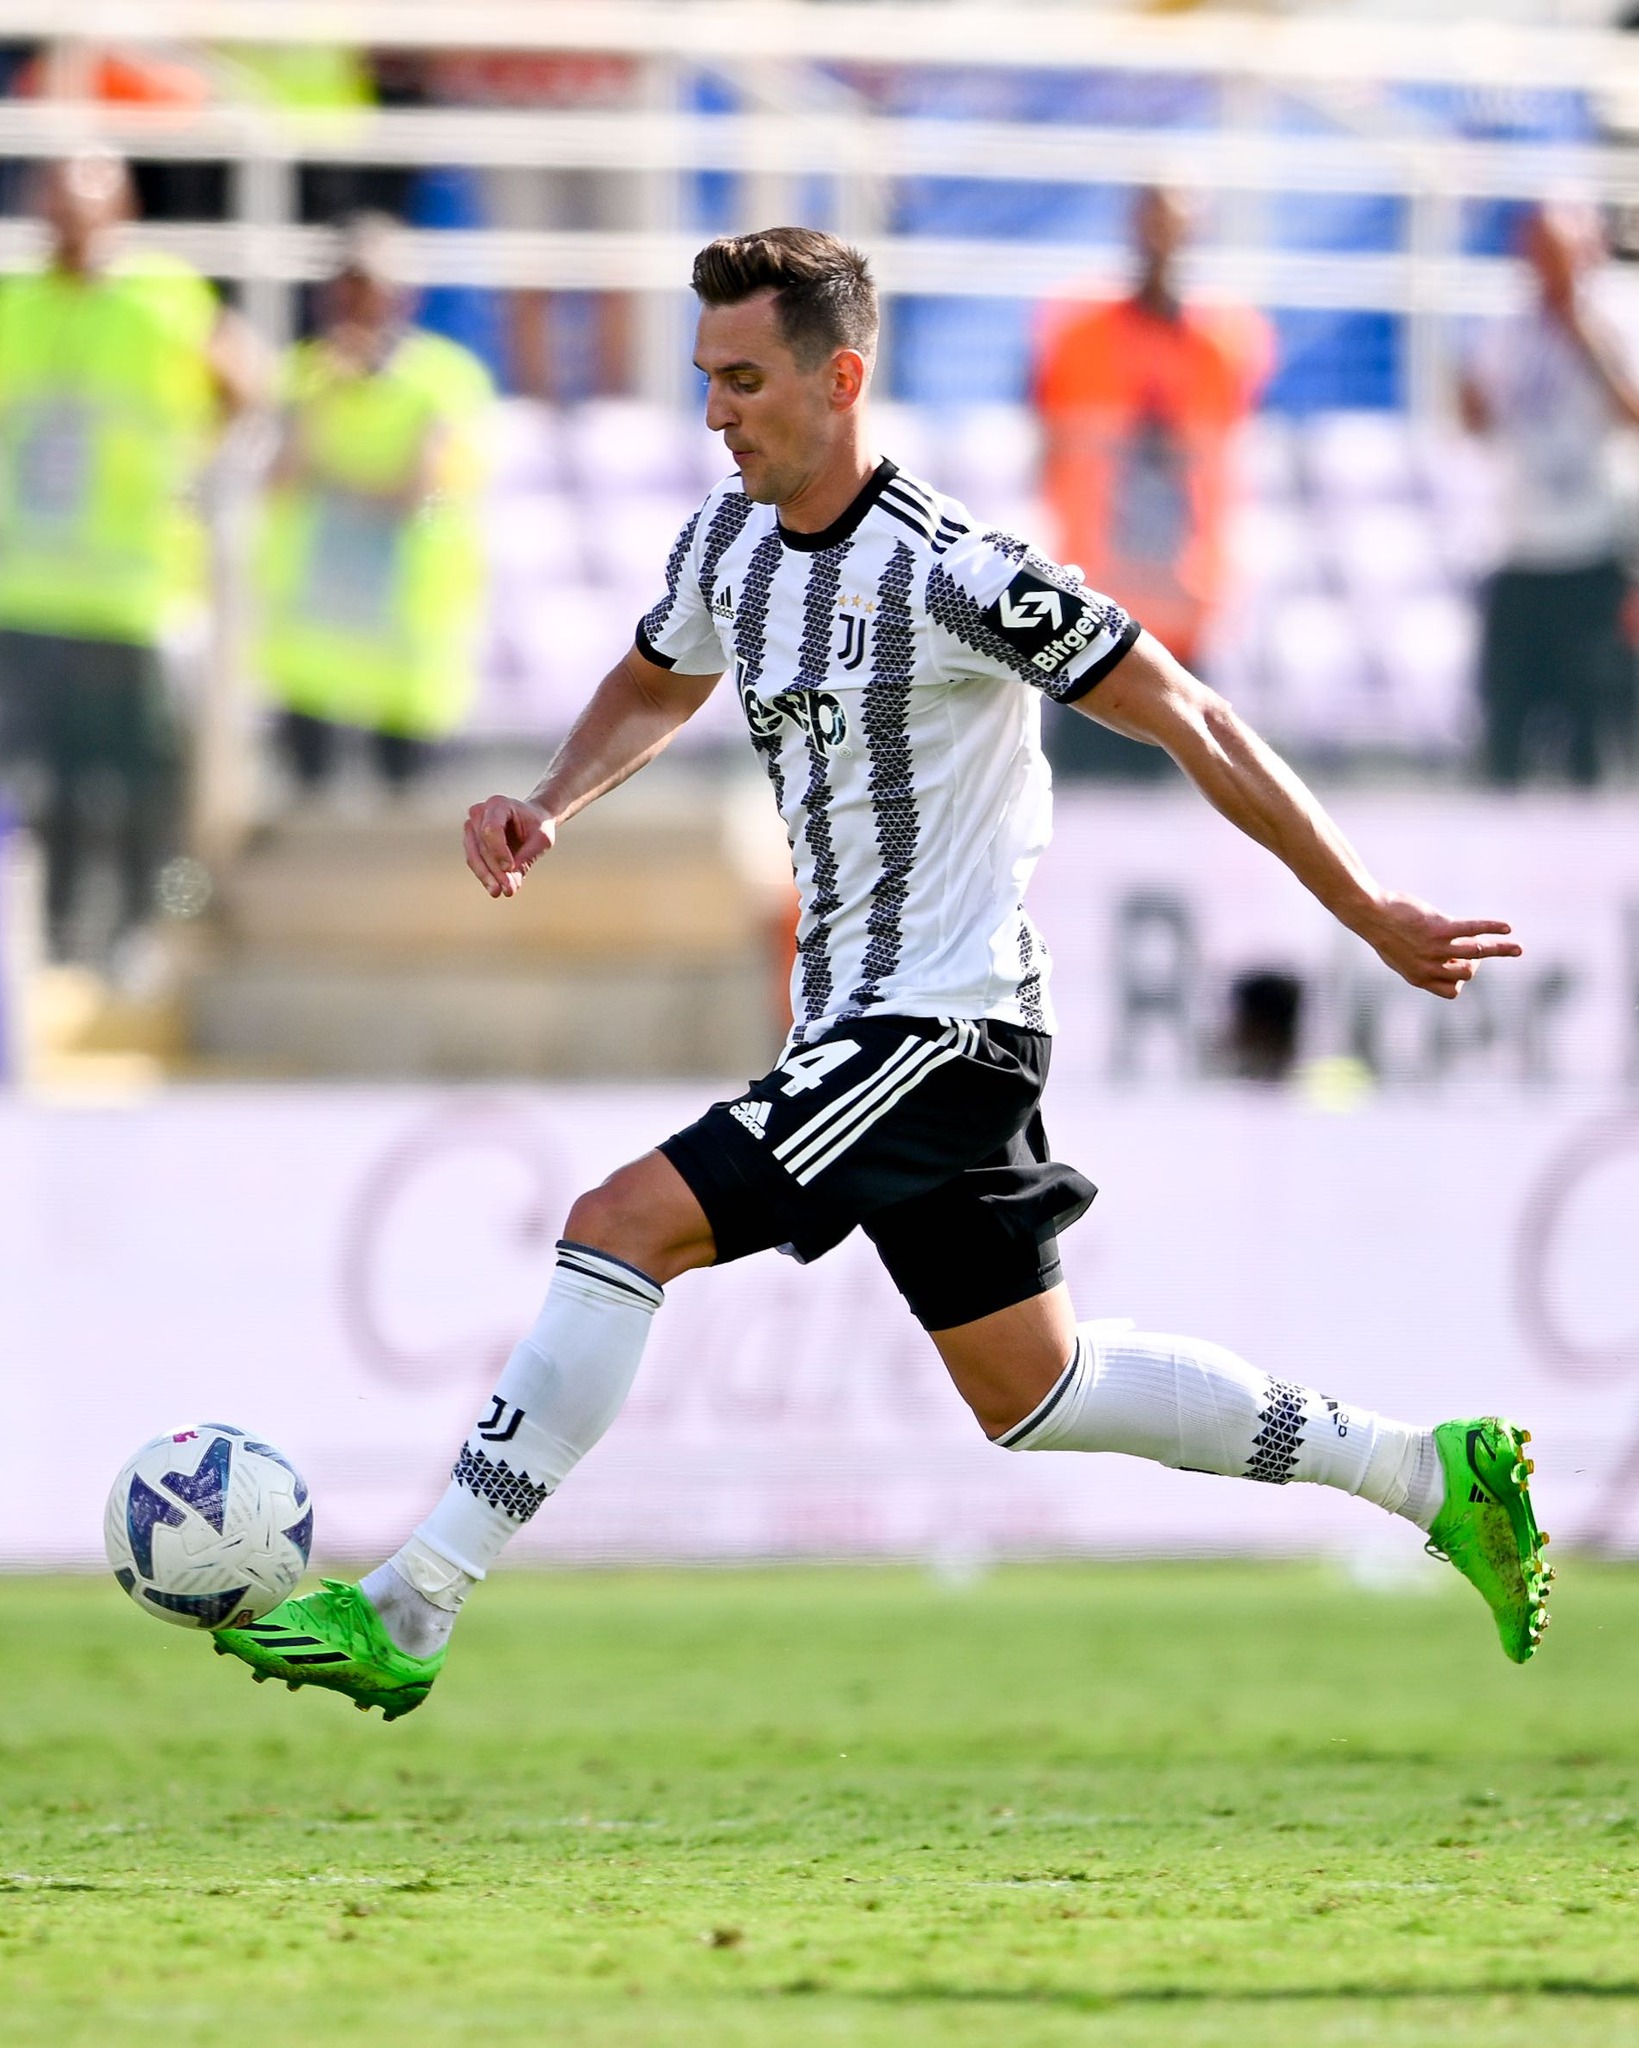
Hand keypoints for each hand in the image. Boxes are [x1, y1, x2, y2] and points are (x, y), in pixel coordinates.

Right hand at [463, 793, 554, 898]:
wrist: (533, 820)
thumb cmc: (539, 826)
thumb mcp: (541, 840)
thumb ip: (527, 858)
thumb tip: (511, 885)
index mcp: (498, 804)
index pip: (491, 829)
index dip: (498, 851)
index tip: (510, 868)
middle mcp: (480, 812)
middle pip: (482, 845)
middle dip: (495, 871)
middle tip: (508, 890)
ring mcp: (472, 826)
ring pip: (474, 855)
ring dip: (487, 876)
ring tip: (500, 892)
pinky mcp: (471, 841)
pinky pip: (474, 861)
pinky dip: (485, 876)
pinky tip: (497, 889)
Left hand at [1356, 893, 1520, 999]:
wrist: (1370, 913)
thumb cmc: (1386, 932)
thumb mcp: (1401, 956)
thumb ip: (1422, 963)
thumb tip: (1449, 961)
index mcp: (1419, 978)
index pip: (1452, 991)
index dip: (1459, 981)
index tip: (1456, 966)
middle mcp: (1428, 967)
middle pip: (1466, 974)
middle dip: (1473, 964)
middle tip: (1469, 949)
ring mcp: (1435, 948)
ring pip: (1476, 954)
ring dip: (1500, 950)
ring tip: (1517, 949)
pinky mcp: (1440, 928)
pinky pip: (1472, 930)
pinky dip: (1492, 929)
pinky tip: (1507, 928)